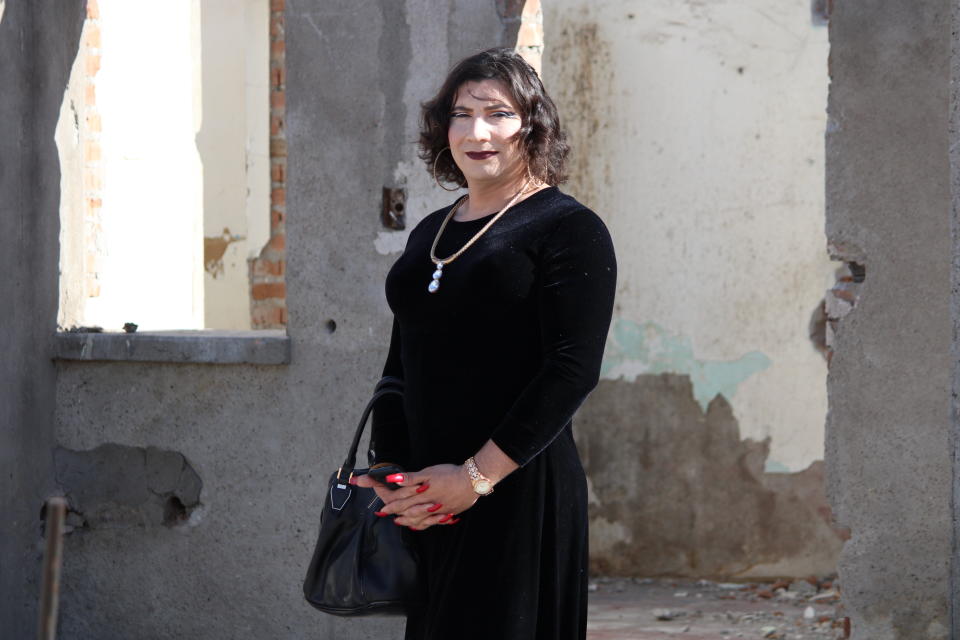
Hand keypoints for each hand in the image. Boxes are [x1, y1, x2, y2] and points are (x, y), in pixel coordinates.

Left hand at [358, 464, 478, 529]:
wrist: (473, 481)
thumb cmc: (450, 474)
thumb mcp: (429, 472)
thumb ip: (410, 478)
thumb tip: (392, 480)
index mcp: (420, 494)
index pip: (397, 498)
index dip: (385, 499)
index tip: (377, 503)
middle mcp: (426, 505)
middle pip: (405, 510)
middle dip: (392, 511)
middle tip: (383, 513)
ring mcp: (436, 511)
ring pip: (417, 519)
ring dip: (406, 520)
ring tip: (398, 521)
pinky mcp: (446, 513)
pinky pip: (431, 522)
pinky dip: (423, 524)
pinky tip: (420, 525)